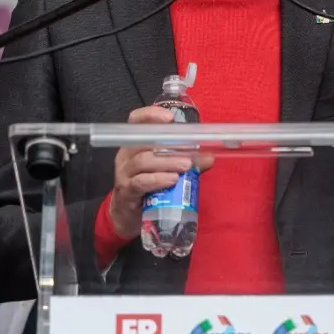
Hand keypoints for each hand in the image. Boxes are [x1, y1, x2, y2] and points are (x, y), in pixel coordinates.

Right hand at [106, 106, 213, 240]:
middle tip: (190, 152)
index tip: (169, 118)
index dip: (150, 115)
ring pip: (143, 161)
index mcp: (135, 145)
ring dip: (167, 162)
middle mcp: (126, 155)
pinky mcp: (126, 191)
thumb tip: (209, 157)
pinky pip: (140, 182)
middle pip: (144, 142)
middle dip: (169, 144)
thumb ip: (186, 163)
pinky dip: (157, 179)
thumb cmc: (147, 189)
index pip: (136, 121)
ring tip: (186, 166)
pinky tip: (172, 180)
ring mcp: (124, 173)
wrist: (128, 218)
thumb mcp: (165, 172)